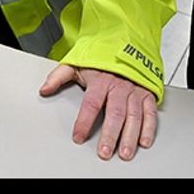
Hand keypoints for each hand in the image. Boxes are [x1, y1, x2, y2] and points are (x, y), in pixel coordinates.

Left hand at [39, 64, 157, 160]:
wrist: (126, 40)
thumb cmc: (101, 56)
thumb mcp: (77, 62)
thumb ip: (58, 77)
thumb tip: (44, 90)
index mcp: (101, 80)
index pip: (91, 104)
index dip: (84, 122)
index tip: (78, 137)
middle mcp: (119, 85)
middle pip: (115, 113)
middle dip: (110, 135)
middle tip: (105, 151)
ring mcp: (135, 90)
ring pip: (134, 115)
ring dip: (130, 136)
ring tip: (124, 153)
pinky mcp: (147, 93)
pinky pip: (150, 112)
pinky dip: (148, 128)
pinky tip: (143, 141)